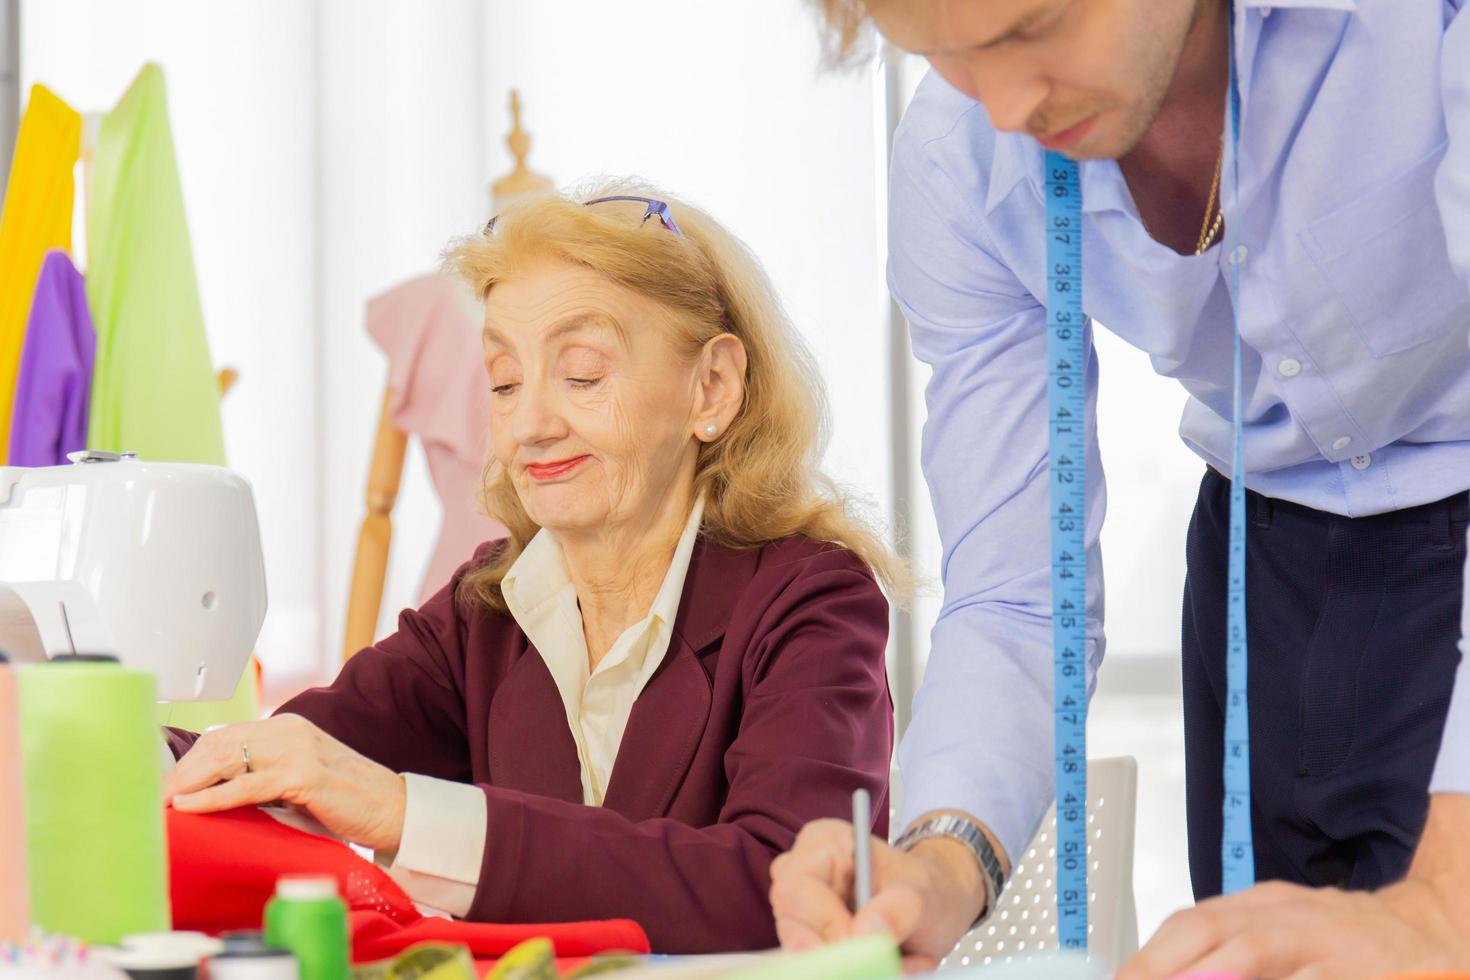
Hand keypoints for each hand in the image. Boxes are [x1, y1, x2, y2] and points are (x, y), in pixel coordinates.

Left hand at [163, 714, 406, 852]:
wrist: (392, 808)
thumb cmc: (345, 801)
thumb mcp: (297, 781)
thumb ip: (263, 778)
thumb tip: (213, 794)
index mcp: (287, 728)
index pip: (224, 737)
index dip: (189, 762)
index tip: (162, 786)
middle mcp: (289, 730)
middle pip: (218, 744)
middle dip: (181, 773)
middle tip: (149, 798)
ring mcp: (298, 749)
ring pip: (227, 759)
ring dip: (187, 784)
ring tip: (160, 804)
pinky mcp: (305, 775)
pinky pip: (247, 785)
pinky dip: (212, 797)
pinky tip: (189, 806)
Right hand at [769, 818, 986, 971]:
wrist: (938, 908)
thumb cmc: (927, 888)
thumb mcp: (925, 893)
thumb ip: (899, 908)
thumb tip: (865, 933)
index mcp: (824, 843)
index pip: (797, 887)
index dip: (824, 922)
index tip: (858, 943)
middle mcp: (803, 874)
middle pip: (792, 924)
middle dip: (834, 953)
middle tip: (876, 966)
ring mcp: (803, 912)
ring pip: (803, 953)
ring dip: (850, 966)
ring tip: (898, 960)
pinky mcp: (812, 942)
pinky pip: (819, 967)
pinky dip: (854, 972)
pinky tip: (890, 965)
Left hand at [1117, 878, 1469, 979]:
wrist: (1422, 927)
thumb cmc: (1334, 942)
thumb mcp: (1276, 936)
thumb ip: (1222, 956)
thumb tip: (1156, 973)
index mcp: (1252, 907)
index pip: (1188, 925)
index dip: (1148, 957)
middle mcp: (1280, 914)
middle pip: (1209, 930)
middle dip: (1163, 965)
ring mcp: (1320, 937)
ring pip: (1255, 949)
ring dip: (1213, 975)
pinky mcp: (1361, 965)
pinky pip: (1317, 978)